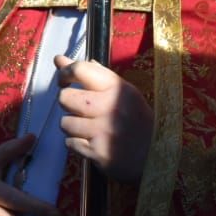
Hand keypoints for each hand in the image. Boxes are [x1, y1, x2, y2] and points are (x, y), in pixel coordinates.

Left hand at [56, 55, 153, 183]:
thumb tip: (59, 59)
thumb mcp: (121, 92)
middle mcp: (111, 106)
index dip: (64, 74)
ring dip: (73, 127)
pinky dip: (77, 144)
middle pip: (64, 98)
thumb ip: (90, 74)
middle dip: (68, 105)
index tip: (64, 81)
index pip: (79, 69)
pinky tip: (93, 144)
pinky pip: (70, 143)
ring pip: (65, 122)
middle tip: (82, 111)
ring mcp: (104, 130)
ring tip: (90, 129)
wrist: (157, 156)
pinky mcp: (98, 152)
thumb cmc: (135, 120)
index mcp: (118, 87)